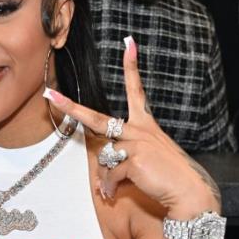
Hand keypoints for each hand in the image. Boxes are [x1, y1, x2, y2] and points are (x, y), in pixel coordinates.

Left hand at [44, 38, 220, 217]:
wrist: (189, 192)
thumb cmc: (169, 176)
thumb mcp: (148, 160)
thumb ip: (124, 159)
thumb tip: (102, 175)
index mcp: (145, 124)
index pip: (136, 90)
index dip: (132, 67)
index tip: (129, 44)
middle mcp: (139, 130)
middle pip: (97, 119)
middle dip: (71, 108)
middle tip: (50, 95)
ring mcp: (136, 144)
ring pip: (103, 158)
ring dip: (105, 178)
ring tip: (111, 191)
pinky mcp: (135, 160)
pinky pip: (110, 175)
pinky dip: (110, 188)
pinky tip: (113, 195)